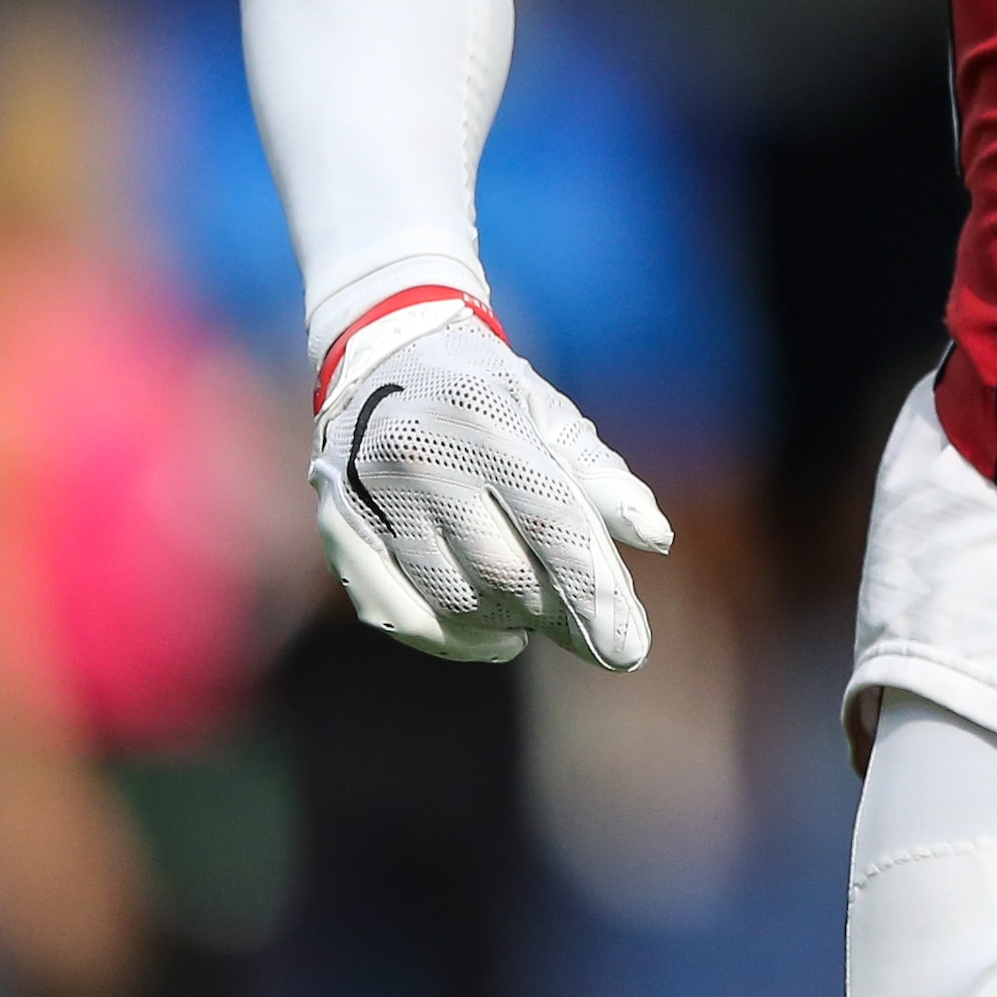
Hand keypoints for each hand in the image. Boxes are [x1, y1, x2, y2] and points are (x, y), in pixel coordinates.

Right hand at [310, 296, 672, 669]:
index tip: (631, 648)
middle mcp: (420, 457)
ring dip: (506, 624)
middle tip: (593, 631)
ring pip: (450, 598)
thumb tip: (657, 539)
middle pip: (503, 571)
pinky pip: (394, 611)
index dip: (595, 591)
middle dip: (557, 613)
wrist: (383, 348)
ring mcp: (368, 495)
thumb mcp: (549, 412)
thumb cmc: (484, 388)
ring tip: (540, 621)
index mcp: (485, 420)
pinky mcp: (339, 525)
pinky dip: (449, 640)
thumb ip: (601, 476)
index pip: (552, 522)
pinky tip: (493, 636)